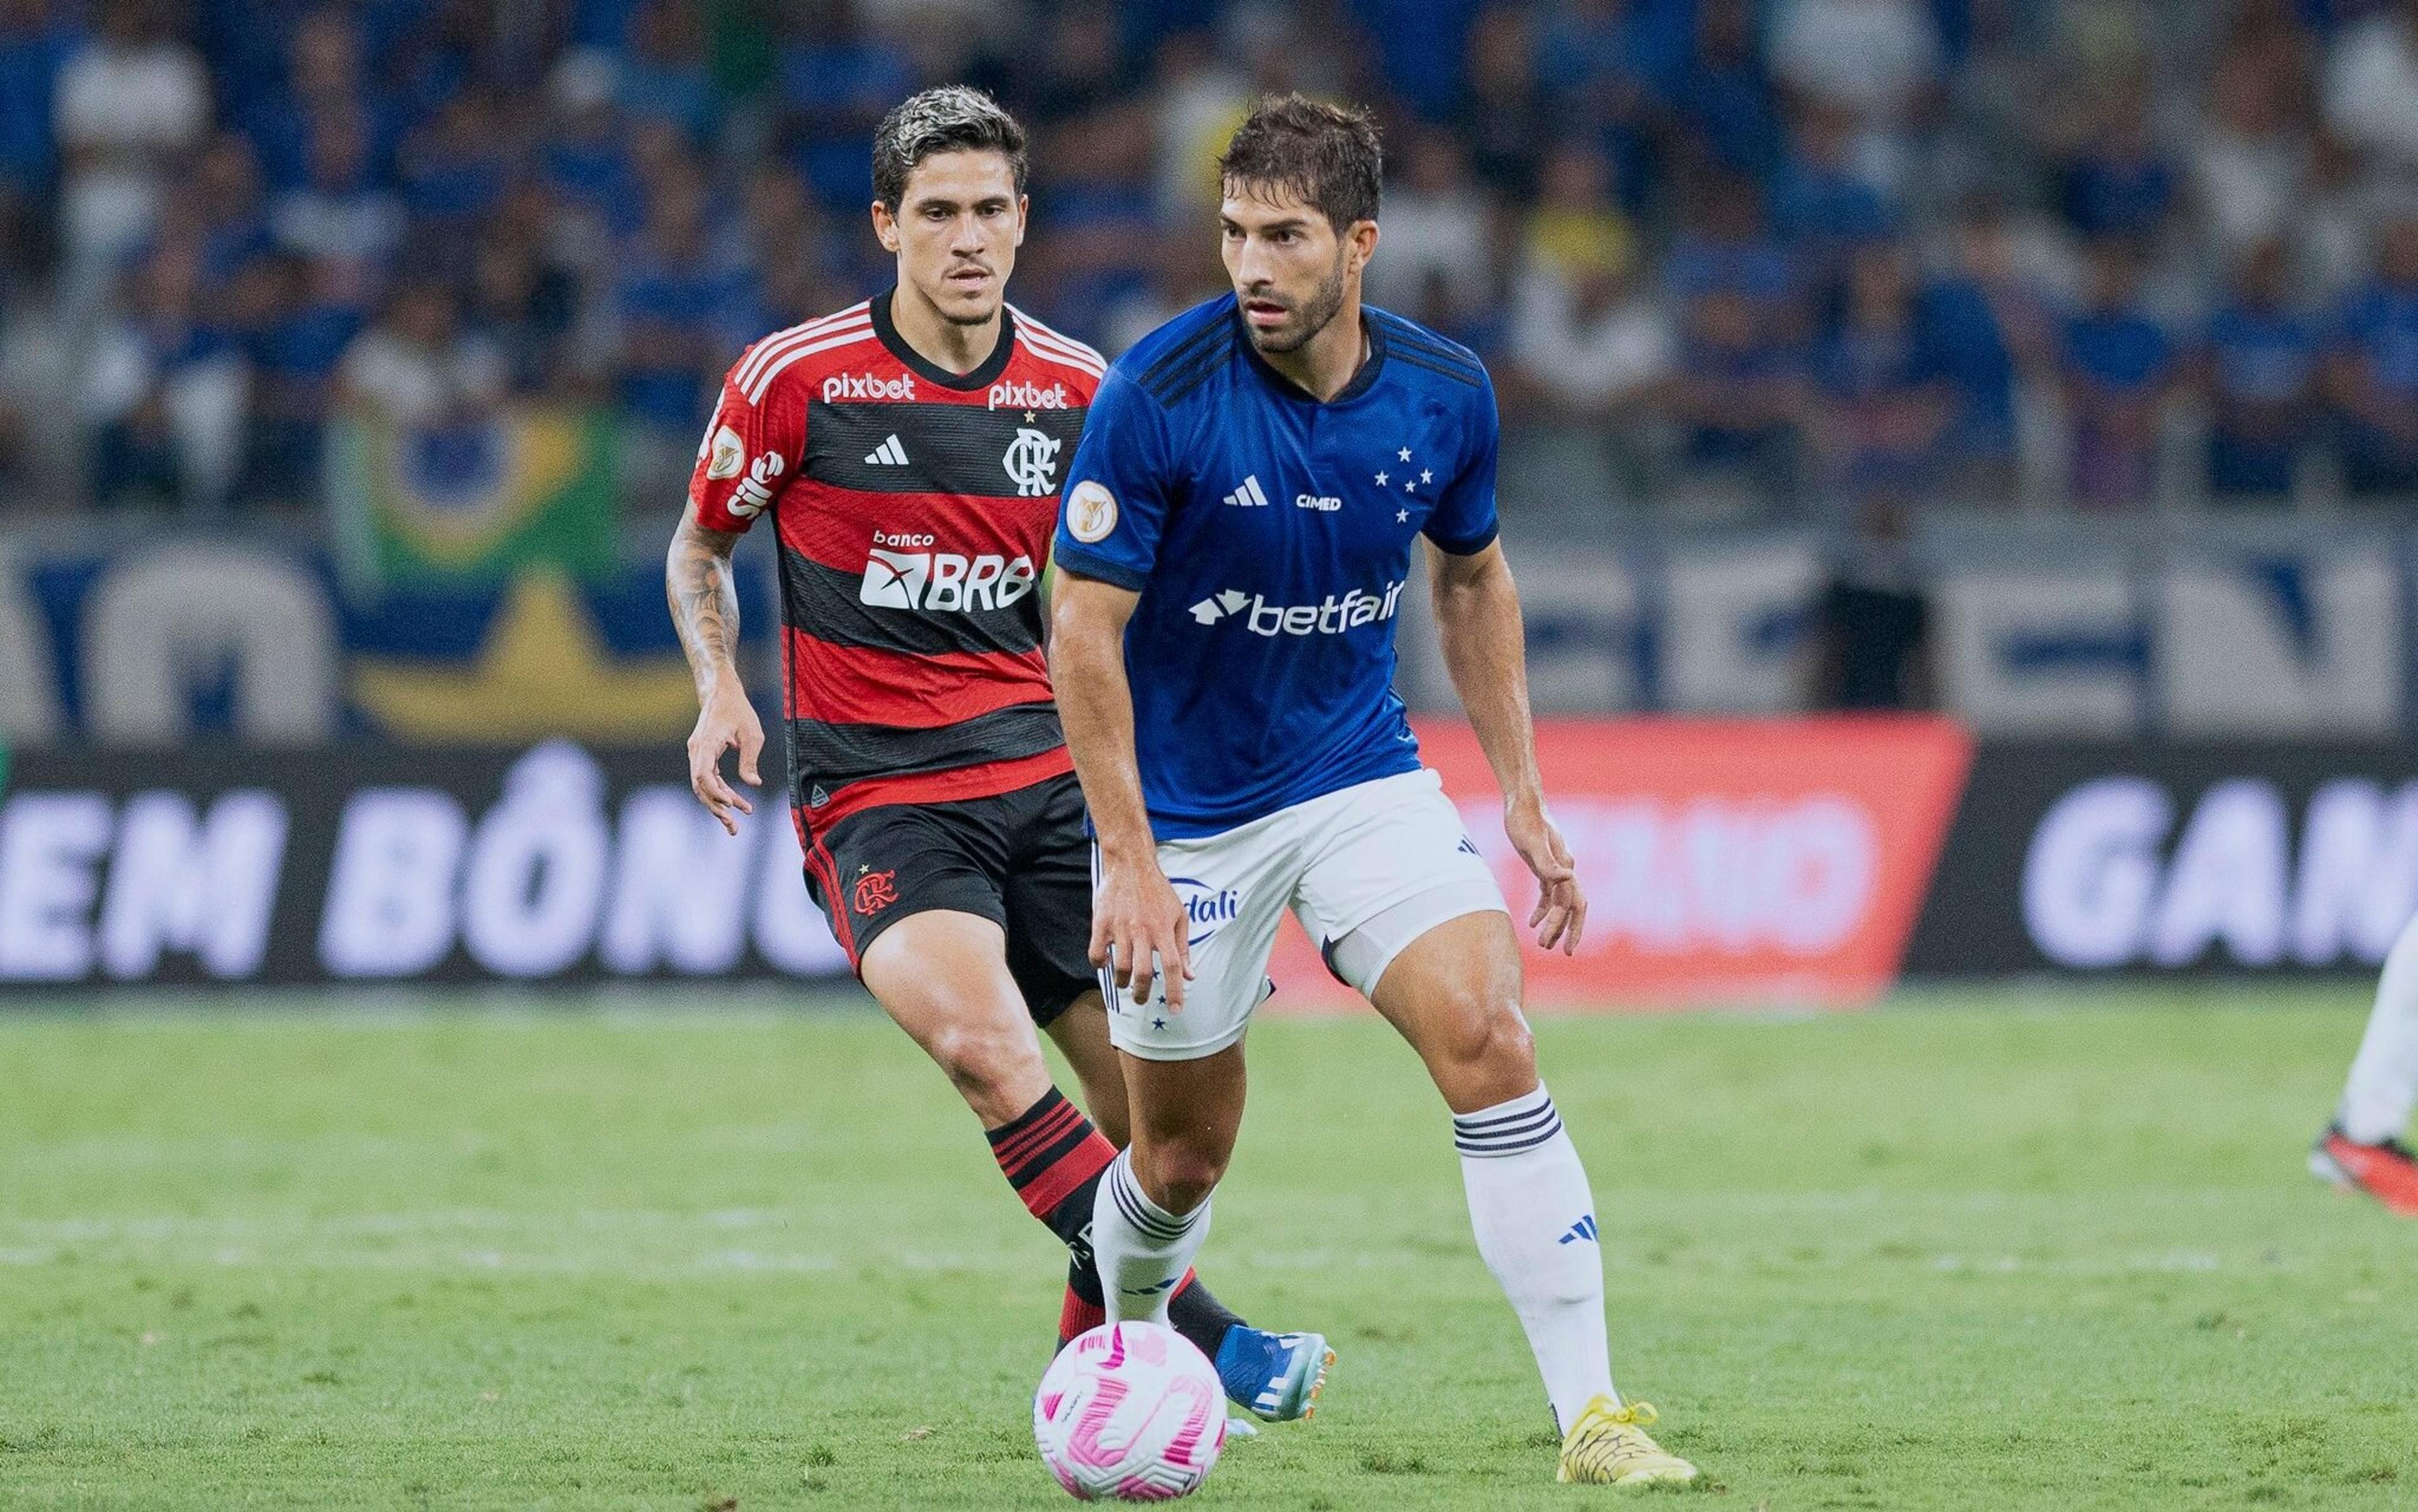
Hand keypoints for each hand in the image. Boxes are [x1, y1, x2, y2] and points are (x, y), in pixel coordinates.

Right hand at [687, 677, 763, 835]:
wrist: (721, 693)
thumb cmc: (739, 710)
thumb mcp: (752, 733)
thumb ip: (750, 759)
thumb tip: (753, 784)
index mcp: (707, 743)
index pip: (702, 774)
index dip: (715, 792)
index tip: (731, 804)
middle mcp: (697, 750)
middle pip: (700, 786)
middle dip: (716, 807)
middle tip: (734, 826)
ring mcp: (697, 754)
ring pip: (703, 787)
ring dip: (717, 806)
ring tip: (734, 825)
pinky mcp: (703, 757)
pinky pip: (708, 780)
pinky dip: (719, 794)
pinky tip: (734, 806)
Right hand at [1090, 848, 1193, 1008]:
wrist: (1131, 864)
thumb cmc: (1158, 892)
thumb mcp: (1179, 915)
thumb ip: (1184, 947)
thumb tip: (1190, 976)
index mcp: (1164, 929)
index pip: (1173, 966)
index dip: (1175, 991)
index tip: (1176, 1010)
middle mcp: (1143, 930)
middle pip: (1143, 973)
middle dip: (1142, 994)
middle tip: (1141, 999)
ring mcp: (1120, 927)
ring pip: (1120, 968)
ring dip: (1122, 982)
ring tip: (1125, 983)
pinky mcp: (1101, 923)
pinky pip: (1097, 954)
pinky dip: (1100, 964)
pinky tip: (1106, 963)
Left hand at [1505, 796, 1585, 954]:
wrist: (1522, 801)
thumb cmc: (1525, 820)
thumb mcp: (1531, 843)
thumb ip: (1547, 862)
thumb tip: (1565, 878)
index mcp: (1566, 866)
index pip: (1573, 904)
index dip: (1571, 927)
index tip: (1564, 948)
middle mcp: (1566, 869)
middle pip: (1573, 906)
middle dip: (1569, 930)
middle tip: (1560, 951)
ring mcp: (1557, 868)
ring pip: (1561, 903)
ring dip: (1555, 923)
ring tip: (1544, 944)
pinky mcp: (1545, 865)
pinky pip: (1549, 894)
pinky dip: (1543, 909)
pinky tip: (1531, 922)